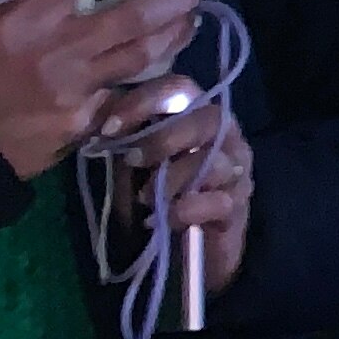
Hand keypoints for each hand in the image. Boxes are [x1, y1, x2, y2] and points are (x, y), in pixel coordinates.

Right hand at [0, 0, 201, 179]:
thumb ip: (33, 10)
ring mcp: (76, 89)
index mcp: (23, 19)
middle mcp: (57, 51)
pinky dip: (145, 86)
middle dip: (169, 1)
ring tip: (189, 23)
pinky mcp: (86, 122)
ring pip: (140, 57)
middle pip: (129, 19)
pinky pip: (124, 98)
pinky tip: (161, 78)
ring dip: (172, 38)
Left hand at [100, 95, 252, 298]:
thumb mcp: (134, 159)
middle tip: (133, 160)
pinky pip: (220, 202)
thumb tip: (100, 117)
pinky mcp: (238, 209)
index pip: (180, 89)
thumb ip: (127, 136)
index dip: (146, 101)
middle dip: (165, 139)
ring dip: (174, 179)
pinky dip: (187, 210)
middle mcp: (226, 138)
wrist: (179, 248)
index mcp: (197, 117)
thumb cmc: (154, 194)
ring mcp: (237, 173)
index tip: (110, 127)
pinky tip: (163, 219)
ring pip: (214, 163)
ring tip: (145, 198)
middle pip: (208, 119)